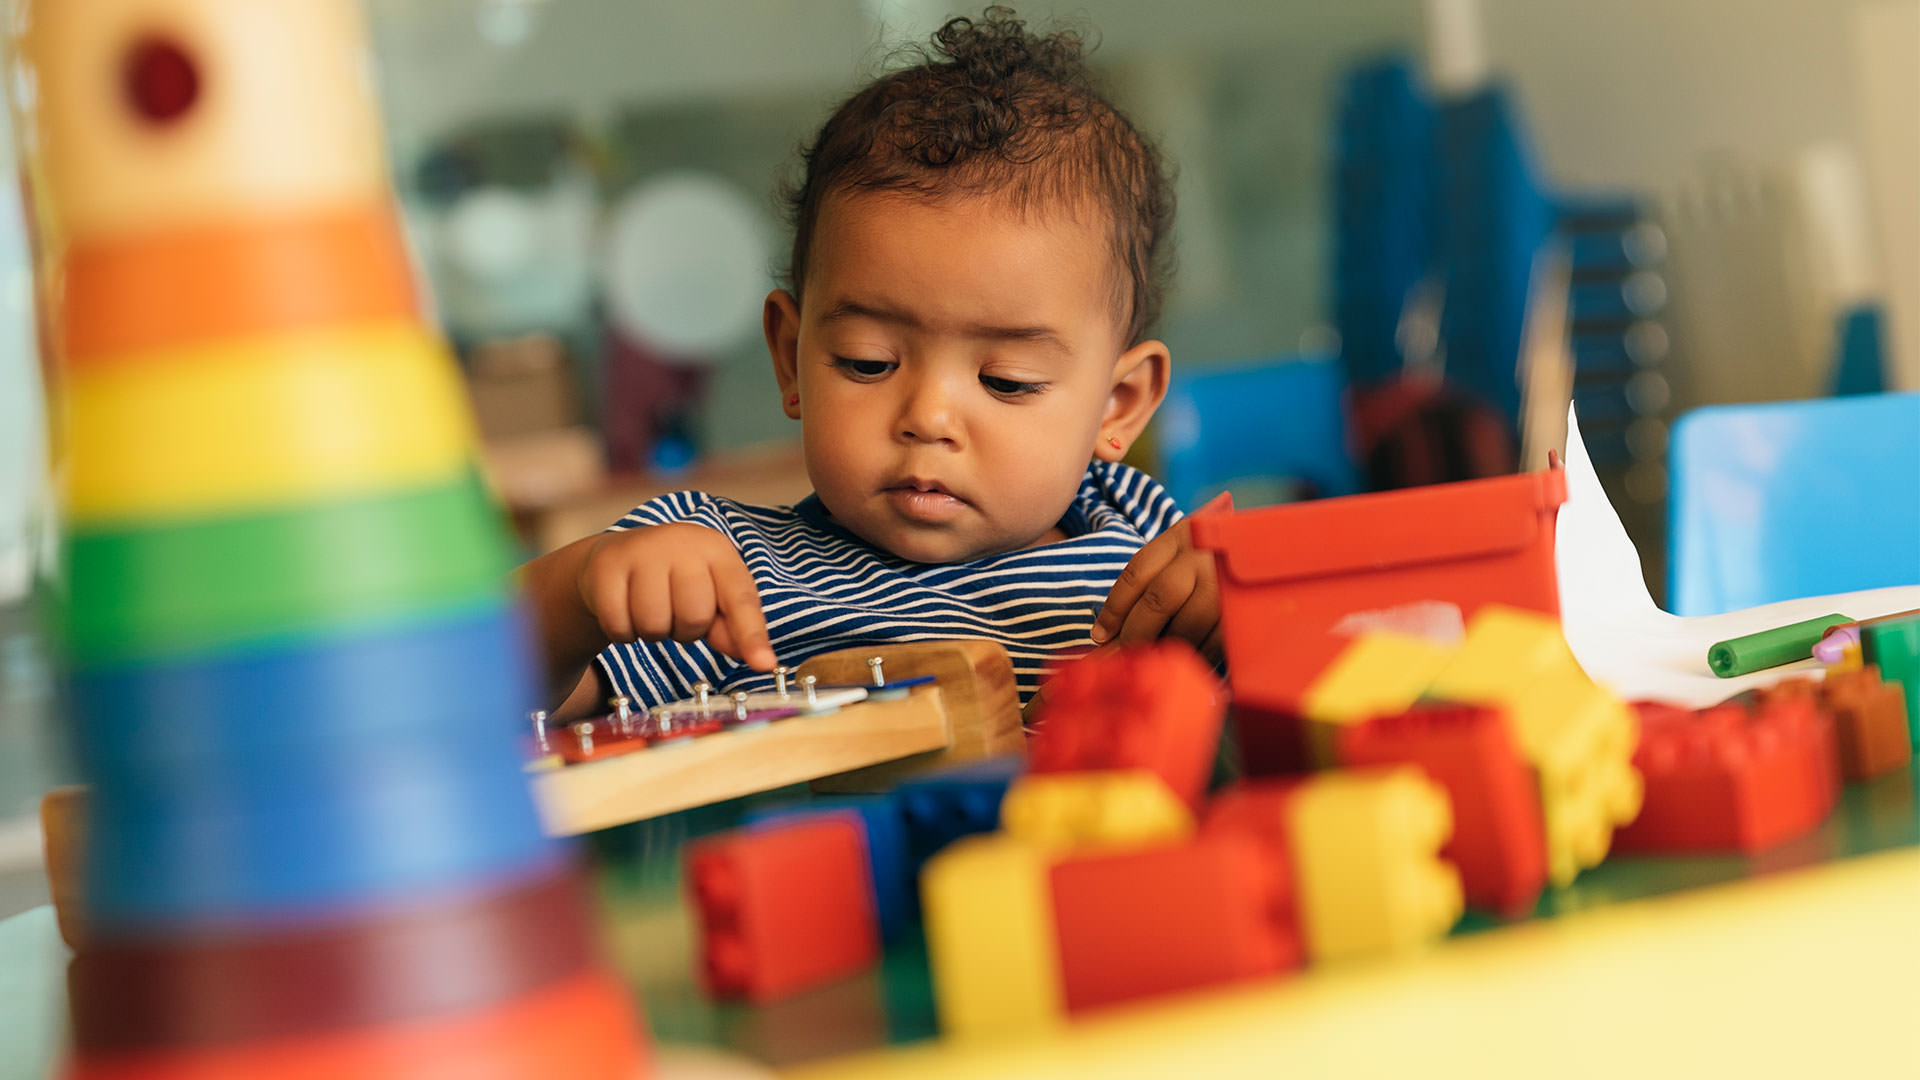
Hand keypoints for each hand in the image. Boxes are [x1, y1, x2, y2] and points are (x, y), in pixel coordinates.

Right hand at [575, 523, 776, 670]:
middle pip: (694, 617)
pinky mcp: (606, 566)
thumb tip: (757, 657)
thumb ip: (733, 627)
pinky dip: (622, 631)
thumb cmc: (674, 580)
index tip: (764, 664)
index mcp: (717, 550)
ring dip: (652, 632)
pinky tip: (625, 609)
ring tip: (650, 609)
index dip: (752, 635)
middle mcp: (682, 543)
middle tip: (674, 612)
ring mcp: (641, 551)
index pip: (740, 598)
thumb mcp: (710, 595)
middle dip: (684, 629)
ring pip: (654, 624)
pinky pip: (619, 625)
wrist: (617, 558)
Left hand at [1088, 492, 1231, 663]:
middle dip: (1135, 634)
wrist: (1270, 552)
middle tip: (1120, 658)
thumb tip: (1109, 634)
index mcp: (1181, 536)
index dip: (1114, 608)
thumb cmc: (1211, 561)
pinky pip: (1215, 642)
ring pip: (1187, 625)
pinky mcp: (1245, 610)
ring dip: (1163, 650)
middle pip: (1159, 599)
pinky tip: (1182, 665)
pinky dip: (1194, 658)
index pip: (1137, 572)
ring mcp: (1228, 583)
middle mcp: (1204, 555)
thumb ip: (1150, 583)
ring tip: (1148, 664)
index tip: (1100, 636)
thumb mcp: (1182, 555)